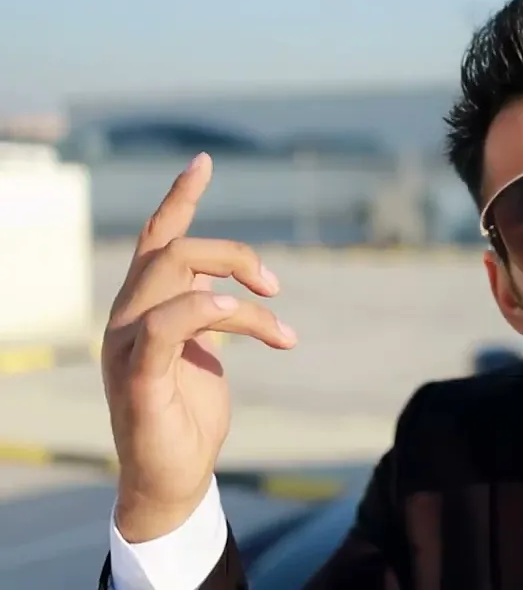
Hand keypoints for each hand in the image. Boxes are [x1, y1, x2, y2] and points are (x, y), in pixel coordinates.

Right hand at [101, 153, 297, 541]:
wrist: (172, 479)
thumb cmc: (189, 413)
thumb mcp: (204, 351)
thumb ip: (211, 316)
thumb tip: (237, 292)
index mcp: (144, 307)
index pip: (158, 239)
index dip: (180, 198)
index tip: (204, 162)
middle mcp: (128, 318)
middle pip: (174, 249)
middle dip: (235, 255)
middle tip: (277, 287)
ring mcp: (127, 348)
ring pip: (172, 279)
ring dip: (236, 290)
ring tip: (276, 324)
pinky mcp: (138, 381)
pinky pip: (162, 329)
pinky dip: (203, 312)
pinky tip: (238, 316)